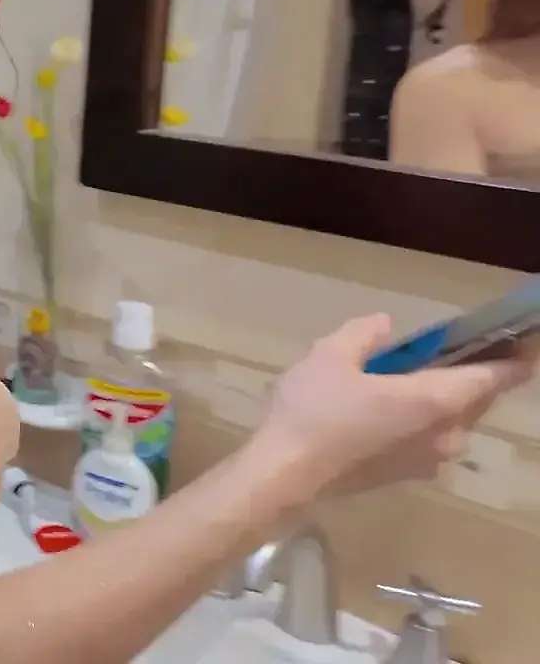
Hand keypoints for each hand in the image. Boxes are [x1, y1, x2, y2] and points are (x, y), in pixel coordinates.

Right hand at [252, 313, 536, 499]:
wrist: (286, 476)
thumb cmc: (314, 412)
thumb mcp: (330, 356)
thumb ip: (363, 336)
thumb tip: (384, 326)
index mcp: (436, 400)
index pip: (495, 377)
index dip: (515, 358)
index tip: (524, 342)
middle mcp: (446, 433)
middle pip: (477, 400)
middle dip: (475, 374)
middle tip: (455, 349)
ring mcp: (429, 459)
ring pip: (454, 422)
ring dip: (446, 400)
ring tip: (412, 379)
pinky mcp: (408, 475)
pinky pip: (432, 439)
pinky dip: (424, 420)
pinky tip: (389, 410)